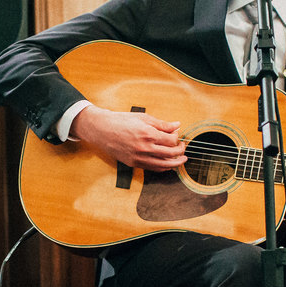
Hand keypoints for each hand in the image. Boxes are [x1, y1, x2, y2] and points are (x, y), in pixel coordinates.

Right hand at [71, 106, 186, 171]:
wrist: (102, 130)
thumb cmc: (121, 121)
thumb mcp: (143, 118)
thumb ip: (162, 124)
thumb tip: (177, 125)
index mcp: (148, 134)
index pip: (171, 140)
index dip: (177, 137)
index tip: (176, 134)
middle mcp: (145, 148)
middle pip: (171, 154)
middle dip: (180, 151)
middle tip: (183, 147)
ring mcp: (139, 157)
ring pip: (164, 165)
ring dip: (176, 163)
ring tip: (182, 160)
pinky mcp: (134, 163)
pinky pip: (153, 168)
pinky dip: (163, 168)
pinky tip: (168, 165)